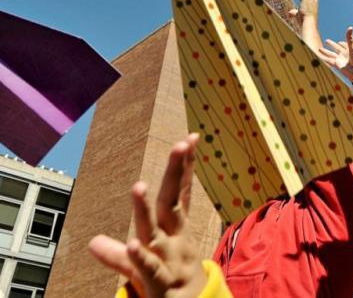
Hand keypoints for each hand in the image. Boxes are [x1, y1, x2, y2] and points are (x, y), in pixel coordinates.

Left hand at [89, 134, 206, 297]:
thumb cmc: (165, 285)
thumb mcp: (140, 267)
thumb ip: (118, 252)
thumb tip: (93, 242)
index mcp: (172, 231)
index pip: (179, 193)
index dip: (185, 167)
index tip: (191, 138)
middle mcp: (173, 240)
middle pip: (173, 202)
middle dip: (177, 173)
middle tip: (181, 144)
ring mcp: (167, 260)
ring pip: (157, 231)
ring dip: (146, 210)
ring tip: (138, 186)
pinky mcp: (158, 283)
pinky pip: (149, 269)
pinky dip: (142, 257)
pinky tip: (134, 243)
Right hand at [318, 27, 352, 82]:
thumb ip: (350, 38)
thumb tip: (350, 27)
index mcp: (350, 50)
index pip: (344, 45)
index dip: (342, 43)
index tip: (339, 42)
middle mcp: (344, 54)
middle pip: (336, 48)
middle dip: (331, 45)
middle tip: (326, 41)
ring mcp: (340, 60)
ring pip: (330, 54)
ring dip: (325, 51)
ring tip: (319, 48)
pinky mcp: (337, 65)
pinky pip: (328, 61)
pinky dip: (323, 58)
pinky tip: (319, 56)